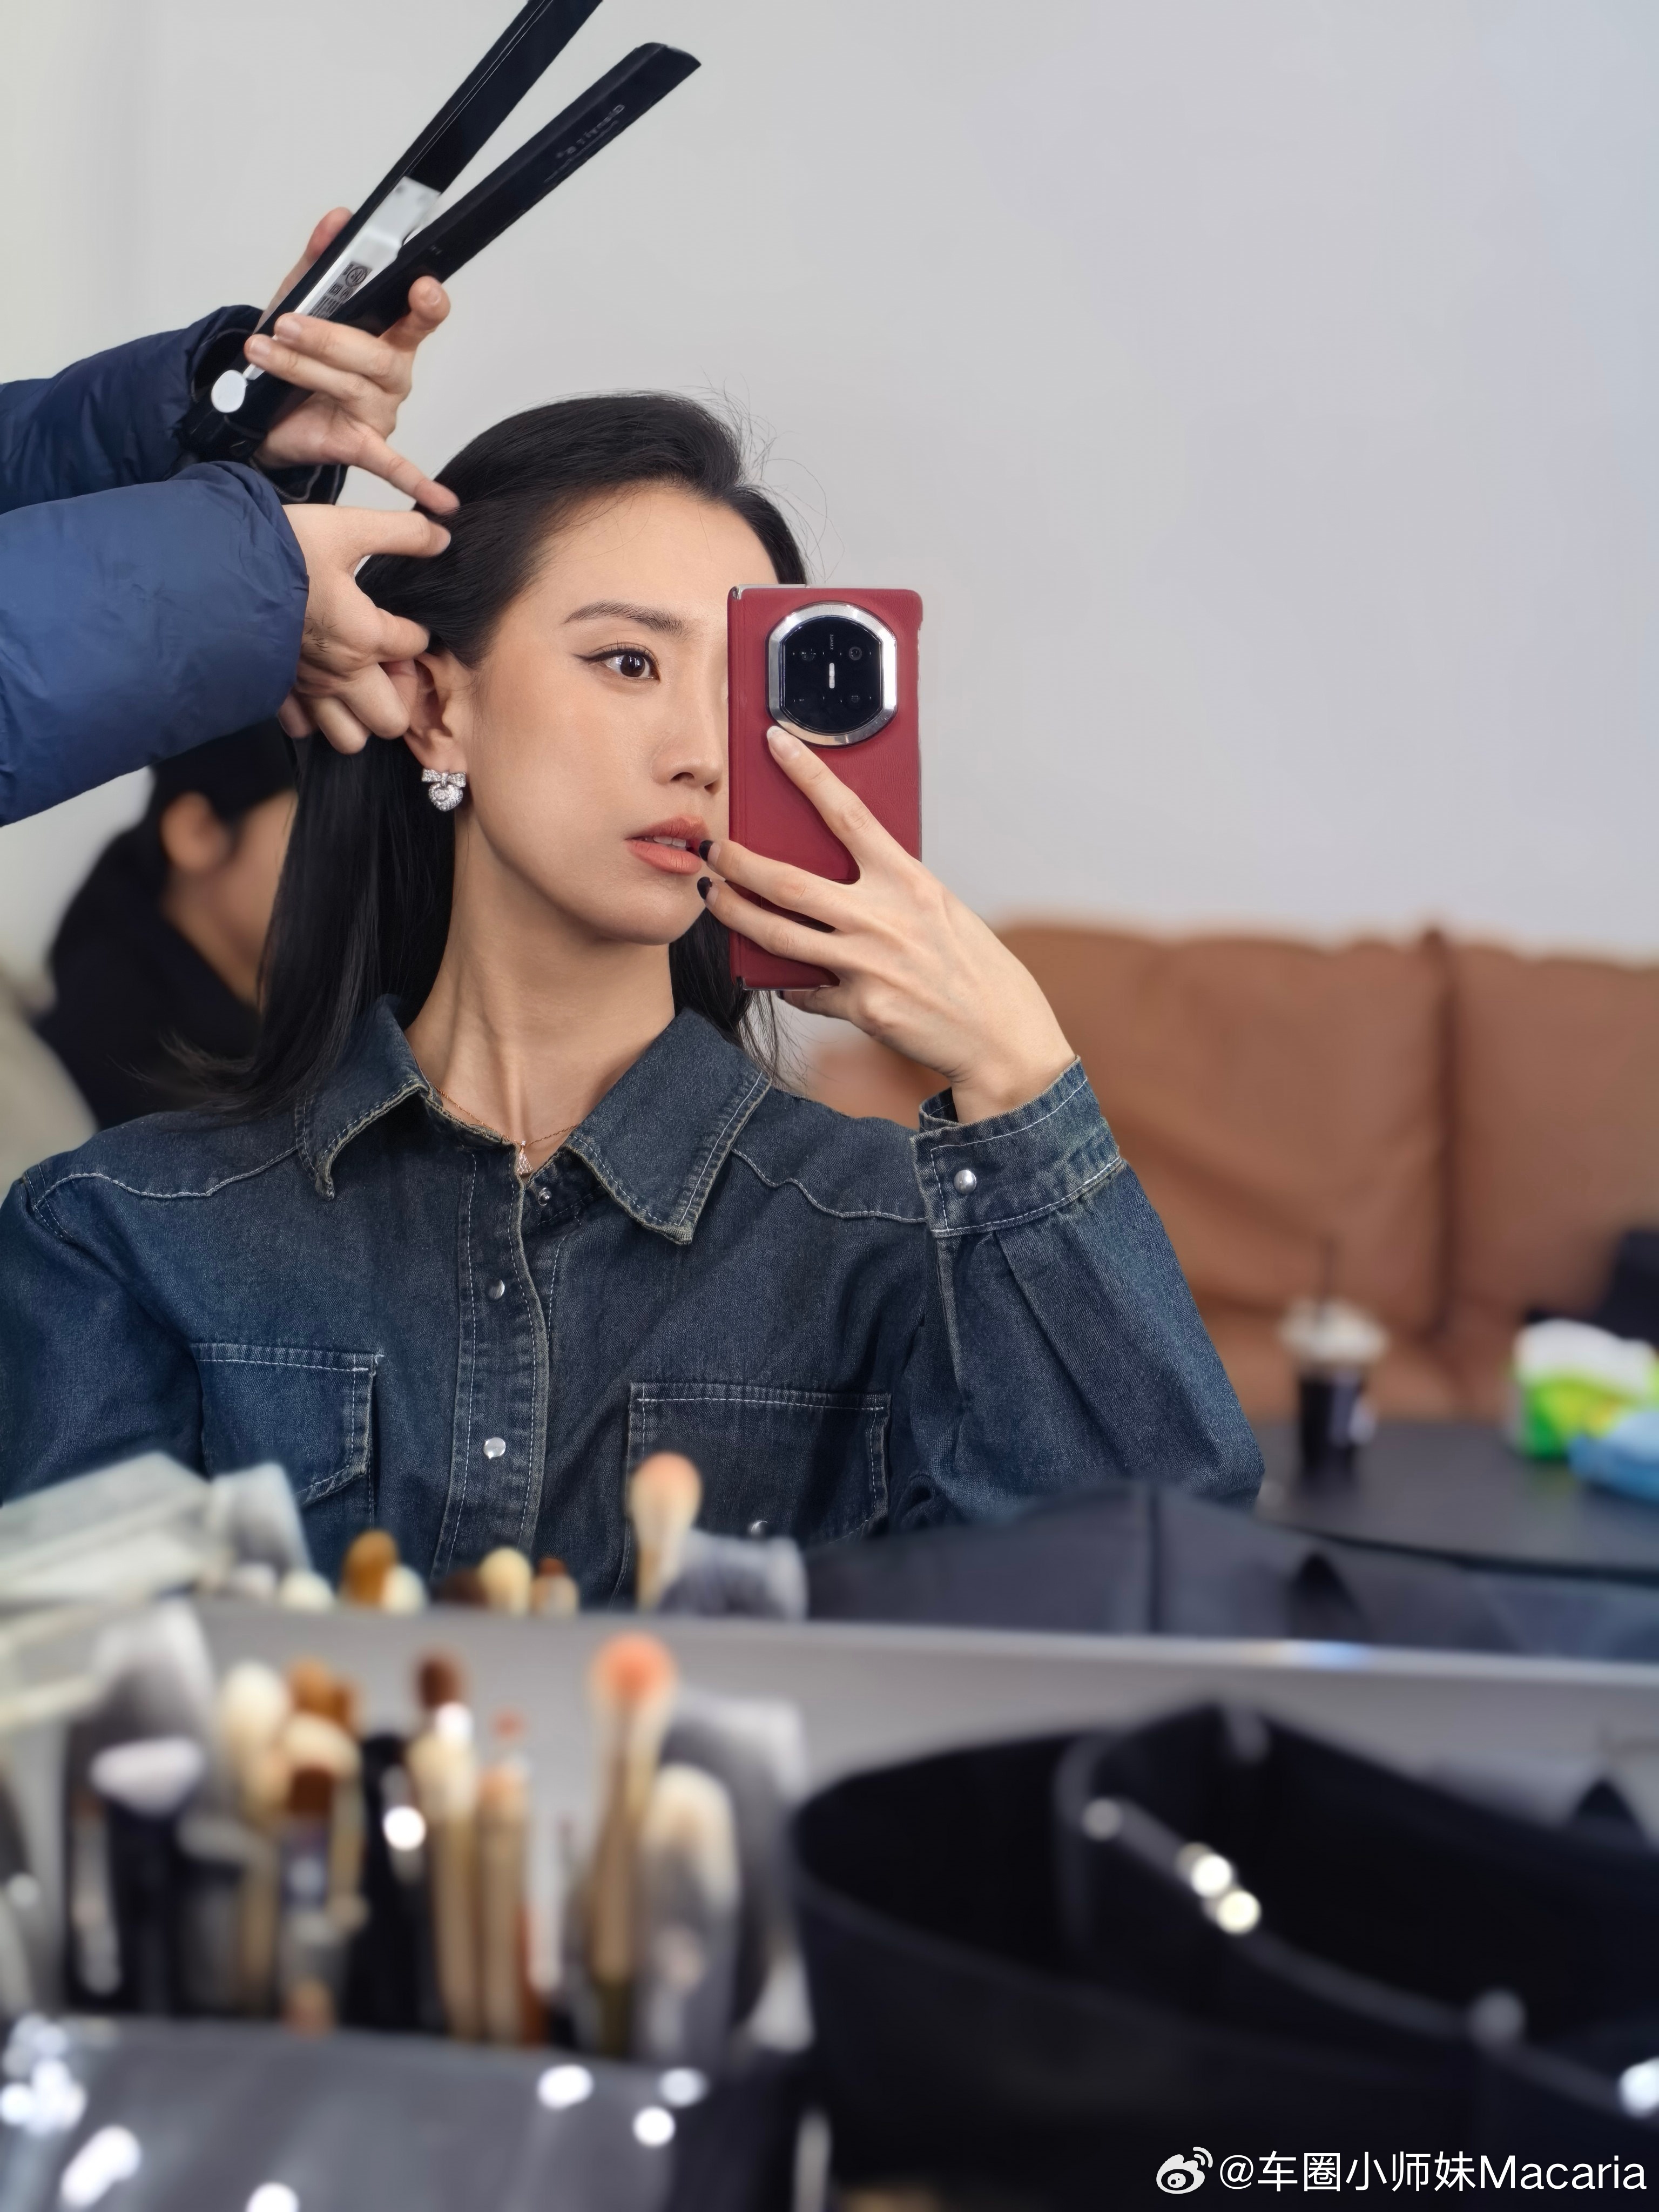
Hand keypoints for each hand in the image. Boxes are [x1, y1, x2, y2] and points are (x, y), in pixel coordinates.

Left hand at [249, 209, 458, 513]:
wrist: (261, 407)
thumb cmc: (293, 358)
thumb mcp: (300, 301)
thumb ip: (320, 264)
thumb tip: (337, 220)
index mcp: (385, 335)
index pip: (418, 316)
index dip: (425, 302)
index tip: (421, 286)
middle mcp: (390, 374)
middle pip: (374, 354)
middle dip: (327, 337)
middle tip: (287, 323)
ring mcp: (380, 411)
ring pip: (352, 388)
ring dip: (304, 369)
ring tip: (263, 353)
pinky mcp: (362, 444)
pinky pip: (391, 463)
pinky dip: (416, 479)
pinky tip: (439, 500)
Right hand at [279, 504, 450, 751]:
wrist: (210, 564)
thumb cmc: (279, 545)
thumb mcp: (346, 526)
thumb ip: (401, 533)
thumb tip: (443, 535)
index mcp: (364, 635)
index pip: (415, 646)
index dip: (417, 631)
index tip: (403, 618)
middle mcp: (339, 674)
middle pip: (391, 720)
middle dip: (397, 695)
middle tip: (385, 660)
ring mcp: (305, 690)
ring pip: (349, 738)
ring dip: (358, 714)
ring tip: (354, 677)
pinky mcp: (275, 691)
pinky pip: (302, 728)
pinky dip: (313, 714)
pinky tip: (314, 682)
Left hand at [702, 727, 1074, 1123]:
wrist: (1001, 1035)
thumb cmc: (973, 968)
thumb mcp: (939, 909)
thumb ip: (889, 890)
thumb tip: (838, 878)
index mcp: (908, 881)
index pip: (847, 814)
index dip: (806, 774)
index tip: (775, 742)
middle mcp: (884, 918)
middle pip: (788, 880)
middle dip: (738, 861)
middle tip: (712, 849)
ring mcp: (868, 964)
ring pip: (777, 934)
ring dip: (735, 913)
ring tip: (714, 898)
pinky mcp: (860, 1007)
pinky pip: (804, 990)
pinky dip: (789, 983)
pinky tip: (781, 978)